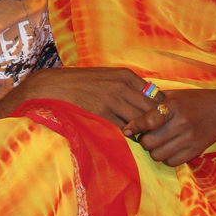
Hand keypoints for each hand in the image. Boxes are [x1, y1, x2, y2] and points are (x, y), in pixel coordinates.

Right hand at [1, 67, 160, 129]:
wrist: (55, 86)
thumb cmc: (84, 83)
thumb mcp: (109, 77)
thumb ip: (130, 87)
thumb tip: (152, 98)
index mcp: (126, 76)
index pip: (157, 96)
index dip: (160, 111)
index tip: (159, 120)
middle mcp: (121, 86)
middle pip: (151, 110)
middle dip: (155, 124)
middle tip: (155, 134)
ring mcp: (111, 100)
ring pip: (139, 121)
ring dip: (142, 132)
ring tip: (142, 139)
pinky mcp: (100, 114)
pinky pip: (122, 129)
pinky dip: (127, 136)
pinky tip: (126, 139)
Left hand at [123, 89, 215, 166]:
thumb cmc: (195, 100)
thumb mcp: (176, 95)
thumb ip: (155, 102)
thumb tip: (131, 110)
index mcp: (175, 106)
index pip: (148, 120)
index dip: (134, 126)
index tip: (127, 129)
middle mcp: (182, 123)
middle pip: (149, 142)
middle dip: (143, 140)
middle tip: (146, 135)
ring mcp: (189, 139)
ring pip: (157, 155)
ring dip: (153, 150)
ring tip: (157, 142)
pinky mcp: (195, 151)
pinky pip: (171, 162)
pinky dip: (166, 157)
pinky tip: (169, 148)